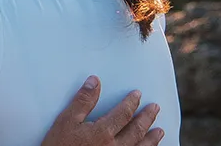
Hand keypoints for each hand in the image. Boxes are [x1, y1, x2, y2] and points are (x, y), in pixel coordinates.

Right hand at [41, 76, 163, 145]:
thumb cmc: (60, 145)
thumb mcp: (67, 120)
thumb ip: (83, 101)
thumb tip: (95, 81)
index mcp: (103, 132)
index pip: (123, 114)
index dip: (131, 103)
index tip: (138, 94)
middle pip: (136, 131)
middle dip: (147, 118)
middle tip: (155, 108)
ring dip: (152, 139)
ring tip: (160, 131)